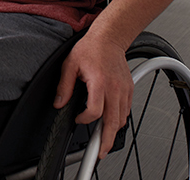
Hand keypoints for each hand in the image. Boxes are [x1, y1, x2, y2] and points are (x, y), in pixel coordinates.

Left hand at [53, 30, 132, 158]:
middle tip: (100, 152)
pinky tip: (111, 120)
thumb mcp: (70, 64)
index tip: (78, 119)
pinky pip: (127, 110)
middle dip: (106, 140)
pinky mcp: (129, 89)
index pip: (95, 111)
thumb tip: (59, 103)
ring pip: (122, 118)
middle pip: (113, 122)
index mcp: (99, 82)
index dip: (85, 120)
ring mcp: (124, 89)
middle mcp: (114, 88)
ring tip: (104, 139)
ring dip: (113, 130)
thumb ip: (64, 86)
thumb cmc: (91, 48)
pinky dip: (119, 118)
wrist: (109, 37)